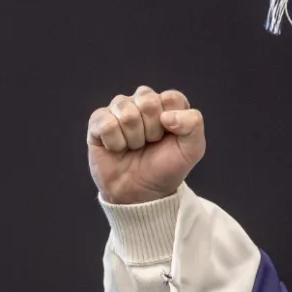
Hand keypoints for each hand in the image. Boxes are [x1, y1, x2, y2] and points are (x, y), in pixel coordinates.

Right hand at [86, 86, 205, 204]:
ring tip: (134, 147)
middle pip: (147, 101)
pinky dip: (114, 142)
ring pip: (126, 112)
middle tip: (149, 143)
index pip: (170, 98)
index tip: (168, 138)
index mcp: (166, 104)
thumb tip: (166, 115)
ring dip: (133, 138)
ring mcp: (118, 110)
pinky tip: (117, 148)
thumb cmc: (166, 168)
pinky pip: (106, 123)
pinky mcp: (98, 122)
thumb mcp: (192, 149)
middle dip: (151, 130)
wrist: (141, 193)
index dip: (171, 122)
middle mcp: (141, 102)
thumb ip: (193, 124)